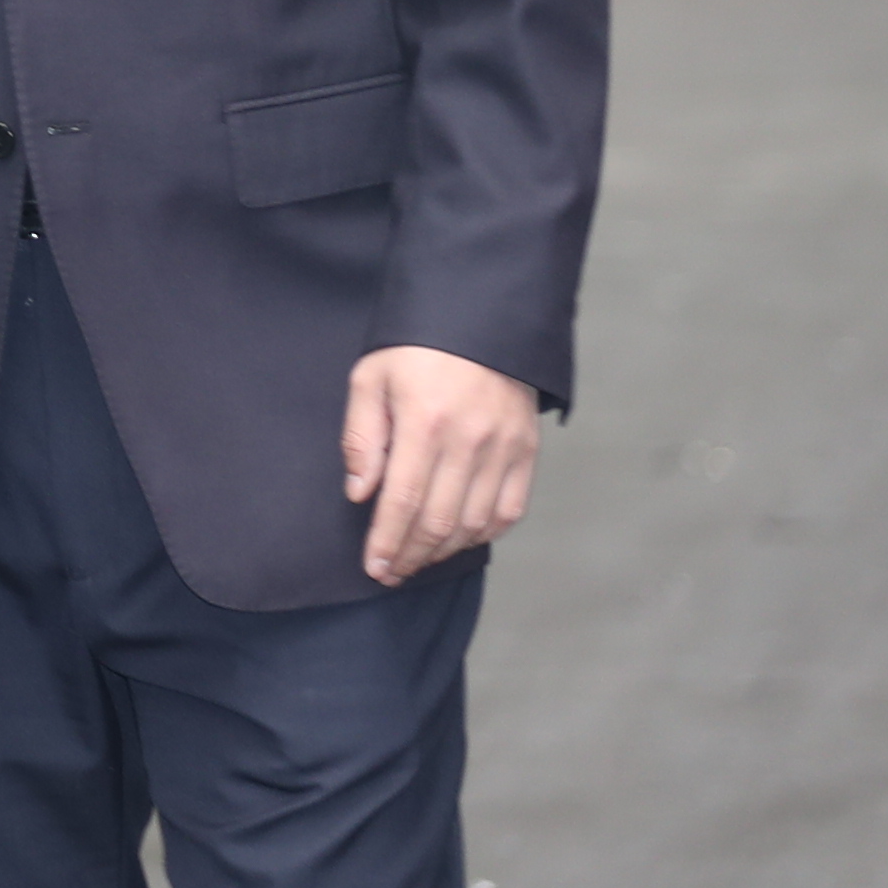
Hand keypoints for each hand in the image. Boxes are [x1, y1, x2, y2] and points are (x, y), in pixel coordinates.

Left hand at [342, 346, 540, 585]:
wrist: (480, 315)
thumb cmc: (415, 346)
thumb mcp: (371, 377)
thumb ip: (362, 437)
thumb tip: (361, 493)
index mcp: (424, 422)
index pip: (402, 502)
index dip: (387, 542)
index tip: (374, 567)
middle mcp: (468, 441)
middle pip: (438, 522)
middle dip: (410, 556)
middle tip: (391, 572)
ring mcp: (503, 447)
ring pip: (474, 523)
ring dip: (444, 550)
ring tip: (418, 558)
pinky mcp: (526, 449)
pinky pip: (510, 509)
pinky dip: (485, 533)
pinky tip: (461, 538)